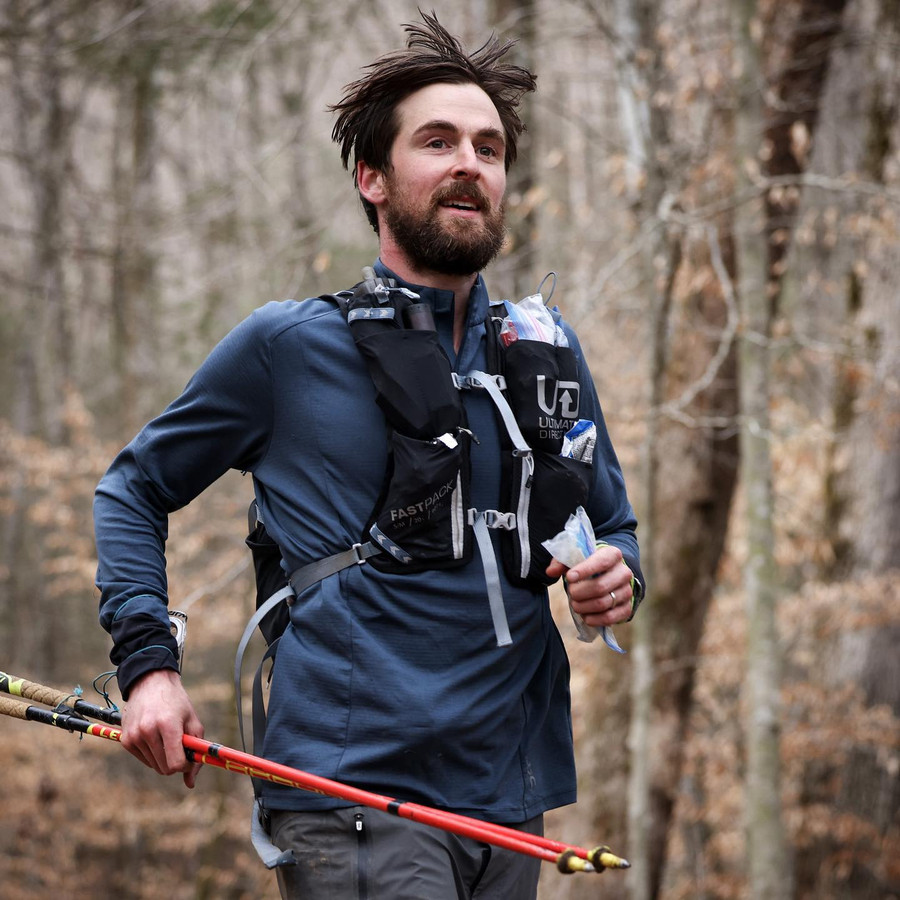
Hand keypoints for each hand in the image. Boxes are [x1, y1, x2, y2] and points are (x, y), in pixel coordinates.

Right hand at [120, 668, 204, 787]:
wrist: (150, 682)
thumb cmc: (176, 702)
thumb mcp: (192, 721)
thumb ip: (196, 751)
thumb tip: (191, 783)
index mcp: (168, 725)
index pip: (176, 764)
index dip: (186, 766)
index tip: (190, 757)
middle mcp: (148, 731)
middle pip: (165, 768)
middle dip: (176, 763)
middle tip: (181, 746)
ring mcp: (134, 736)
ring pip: (154, 766)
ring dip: (164, 757)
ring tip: (167, 737)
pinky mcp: (125, 740)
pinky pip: (144, 759)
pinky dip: (153, 754)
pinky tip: (155, 736)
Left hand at [546, 544, 634, 627]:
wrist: (609, 575)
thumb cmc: (589, 566)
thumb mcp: (576, 559)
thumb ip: (561, 563)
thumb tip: (550, 572)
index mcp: (613, 555)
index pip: (601, 562)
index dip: (584, 570)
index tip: (569, 577)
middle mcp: (624, 572)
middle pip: (600, 587)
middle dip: (579, 592)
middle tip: (571, 593)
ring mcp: (627, 591)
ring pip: (603, 603)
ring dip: (583, 607)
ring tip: (575, 604)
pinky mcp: (627, 608)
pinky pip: (610, 617)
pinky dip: (594, 619)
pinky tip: (585, 616)